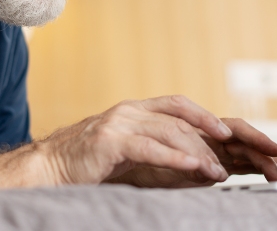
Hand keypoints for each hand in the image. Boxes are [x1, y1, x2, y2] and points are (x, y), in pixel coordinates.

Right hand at [36, 95, 235, 184]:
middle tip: (225, 165)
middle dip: (207, 142)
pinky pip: (149, 148)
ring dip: (197, 153)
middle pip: (179, 120)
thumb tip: (192, 163)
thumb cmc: (88, 163)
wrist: (49, 168)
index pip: (177, 104)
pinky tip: (192, 168)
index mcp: (134, 110)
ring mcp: (118, 123)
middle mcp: (128, 110)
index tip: (227, 132)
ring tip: (215, 172)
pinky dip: (175, 158)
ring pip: (169, 132)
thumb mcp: (127, 151)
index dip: (204, 115)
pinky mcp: (110, 141)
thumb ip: (155, 149)